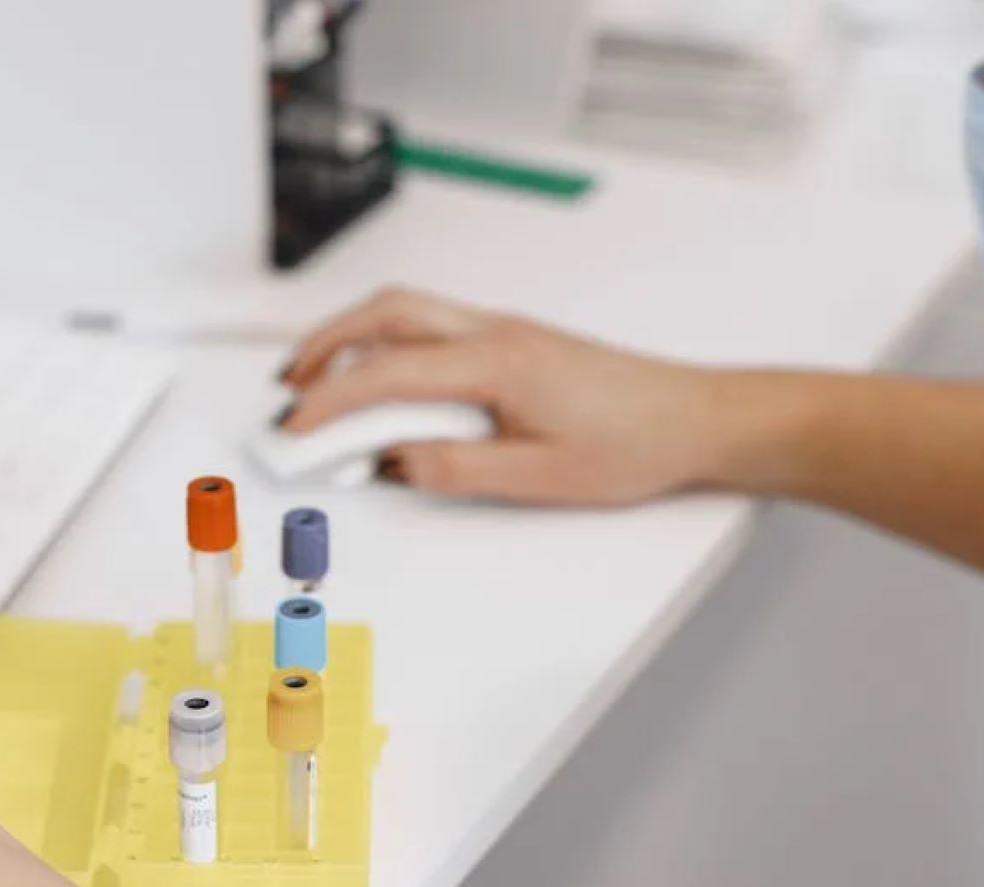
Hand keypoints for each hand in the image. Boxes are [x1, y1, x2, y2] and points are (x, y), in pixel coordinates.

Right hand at [279, 287, 748, 504]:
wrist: (695, 419)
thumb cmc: (635, 444)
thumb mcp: (538, 478)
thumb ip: (455, 469)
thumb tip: (392, 462)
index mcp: (497, 363)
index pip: (387, 375)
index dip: (329, 403)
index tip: (293, 428)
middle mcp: (494, 333)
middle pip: (384, 314)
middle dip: (323, 346)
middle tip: (288, 388)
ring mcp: (502, 331)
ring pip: (406, 312)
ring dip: (353, 340)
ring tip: (321, 385)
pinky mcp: (511, 342)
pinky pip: (431, 328)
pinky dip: (388, 346)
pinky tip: (381, 385)